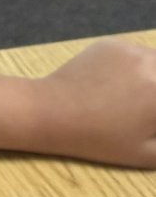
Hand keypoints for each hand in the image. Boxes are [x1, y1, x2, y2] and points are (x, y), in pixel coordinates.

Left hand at [43, 39, 155, 168]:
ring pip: (155, 60)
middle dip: (155, 97)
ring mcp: (132, 50)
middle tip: (145, 109)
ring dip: (153, 76)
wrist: (51, 112)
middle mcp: (153, 64)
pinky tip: (117, 84)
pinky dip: (136, 66)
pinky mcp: (113, 44)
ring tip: (131, 97)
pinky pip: (136, 53)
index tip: (150, 118)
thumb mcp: (146, 153)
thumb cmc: (99, 139)